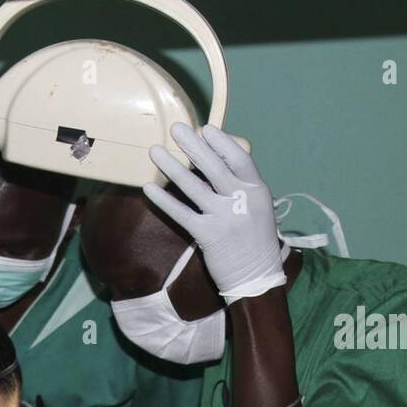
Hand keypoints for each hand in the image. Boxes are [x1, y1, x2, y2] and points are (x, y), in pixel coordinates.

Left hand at [144, 123, 284, 302]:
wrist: (257, 277)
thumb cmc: (255, 239)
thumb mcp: (257, 207)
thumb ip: (241, 186)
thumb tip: (216, 162)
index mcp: (258, 190)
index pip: (239, 158)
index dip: (221, 142)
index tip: (205, 129)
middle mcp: (242, 200)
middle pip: (213, 167)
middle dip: (193, 145)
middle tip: (176, 128)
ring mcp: (224, 218)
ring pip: (193, 186)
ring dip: (172, 166)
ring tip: (155, 151)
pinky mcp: (208, 235)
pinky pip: (181, 213)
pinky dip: (164, 200)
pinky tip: (149, 187)